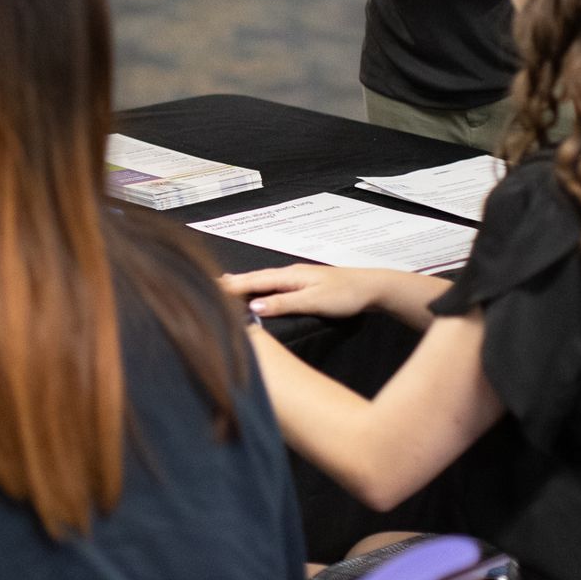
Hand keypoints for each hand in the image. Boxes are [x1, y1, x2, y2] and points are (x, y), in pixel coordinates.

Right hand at [220, 265, 384, 319]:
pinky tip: (258, 290)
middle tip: (208, 284)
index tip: (209, 287)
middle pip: (255, 278)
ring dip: (245, 284)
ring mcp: (298, 278)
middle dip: (233, 282)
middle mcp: (290, 274)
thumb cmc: (345, 295)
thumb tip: (253, 306)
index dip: (231, 286)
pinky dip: (259, 287)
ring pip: (264, 281)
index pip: (253, 281)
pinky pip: (274, 285)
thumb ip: (283, 303)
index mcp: (289, 276)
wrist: (372, 288)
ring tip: (226, 286)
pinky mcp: (304, 285)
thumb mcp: (313, 301)